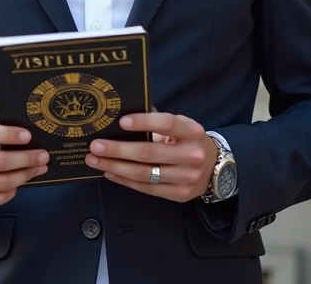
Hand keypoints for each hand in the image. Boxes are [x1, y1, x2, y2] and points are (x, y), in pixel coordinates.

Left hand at [84, 112, 217, 201]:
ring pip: (144, 173)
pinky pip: (147, 188)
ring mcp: (186, 177)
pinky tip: (110, 173)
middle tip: (96, 146)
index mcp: (192, 132)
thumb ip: (158, 122)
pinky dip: (125, 180)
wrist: (216, 168)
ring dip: (115, 167)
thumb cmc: (189, 142)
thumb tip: (123, 116)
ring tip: (95, 160)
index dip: (143, 122)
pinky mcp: (179, 194)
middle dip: (118, 149)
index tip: (121, 122)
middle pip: (149, 153)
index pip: (167, 124)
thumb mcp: (182, 126)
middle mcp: (191, 155)